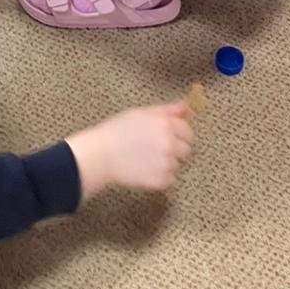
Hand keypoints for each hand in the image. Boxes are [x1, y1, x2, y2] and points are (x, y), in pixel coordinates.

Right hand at [67, 101, 194, 200]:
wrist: (101, 155)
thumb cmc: (118, 131)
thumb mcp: (142, 113)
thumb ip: (167, 111)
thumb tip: (186, 107)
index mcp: (166, 125)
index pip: (188, 132)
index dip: (179, 134)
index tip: (168, 136)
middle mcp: (170, 145)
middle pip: (186, 150)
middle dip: (175, 149)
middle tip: (156, 148)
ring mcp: (166, 164)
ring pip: (178, 165)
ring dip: (168, 163)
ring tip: (148, 158)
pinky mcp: (160, 181)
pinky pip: (170, 179)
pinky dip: (162, 177)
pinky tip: (146, 169)